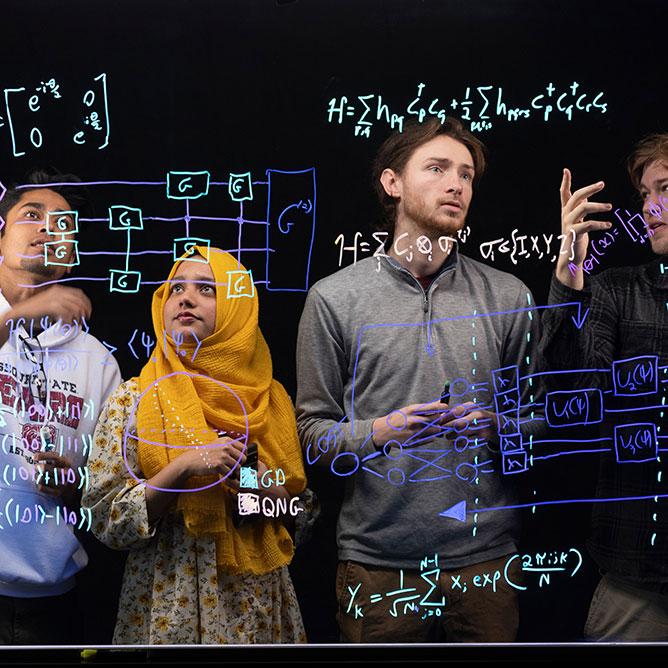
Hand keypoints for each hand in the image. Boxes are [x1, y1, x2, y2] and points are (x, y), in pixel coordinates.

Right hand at [12, 285, 91, 327]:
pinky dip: (68, 321)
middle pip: (79, 301)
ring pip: (74, 308)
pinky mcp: (50, 306)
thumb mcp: (52, 306)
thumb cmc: (35, 312)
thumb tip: (79, 313)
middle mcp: (57, 292)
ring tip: (73, 324)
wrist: (19, 314)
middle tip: (83, 320)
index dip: (87, 304)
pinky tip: (66, 324)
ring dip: (76, 318)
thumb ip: (64, 306)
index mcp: (59, 290)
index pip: (79, 294)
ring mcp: (54, 298)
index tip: (88, 313)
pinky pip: (66, 314)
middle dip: (84, 312)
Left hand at [33, 452, 77, 497]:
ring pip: (42, 478)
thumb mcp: (61, 461)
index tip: (33, 457)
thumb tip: (36, 456)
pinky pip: (41, 487)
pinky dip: (37, 483)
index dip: (43, 456)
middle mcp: (65, 473)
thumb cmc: (62, 469)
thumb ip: (51, 456)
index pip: (55, 457)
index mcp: (67, 463)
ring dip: (36, 475)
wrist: (72, 485)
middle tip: (35, 466)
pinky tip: (38, 481)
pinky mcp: (56, 492)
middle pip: (46, 469)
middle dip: (37, 467)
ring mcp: (61, 484)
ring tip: (37, 474)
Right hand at [177, 436, 246, 483]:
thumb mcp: (218, 444)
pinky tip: (223, 474)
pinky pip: (230, 473)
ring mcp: (222, 456)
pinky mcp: (218, 465)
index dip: (243, 456)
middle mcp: (226, 446)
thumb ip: (230, 446)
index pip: (244, 449)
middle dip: (239, 465)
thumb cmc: (206, 453)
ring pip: (237, 467)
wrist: (192, 461)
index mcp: (227, 440)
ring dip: (234, 472)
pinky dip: (228, 476)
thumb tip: (245, 452)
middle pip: (243, 459)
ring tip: (228, 472)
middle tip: (233, 468)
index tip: (239, 461)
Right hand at [372, 401, 446, 448]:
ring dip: (437, 427)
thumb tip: (439, 404)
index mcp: (412, 410)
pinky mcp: (415, 442)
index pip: (434, 407)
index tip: (446, 408)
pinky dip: (432, 435)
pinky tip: (426, 433)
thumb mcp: (408, 410)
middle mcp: (414, 421)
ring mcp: (415, 432)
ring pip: (436, 429)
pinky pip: (431, 439)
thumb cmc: (397, 419)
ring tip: (431, 426)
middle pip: (437, 419)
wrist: (383, 432)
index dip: (443, 407)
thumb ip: (423, 408)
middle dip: (440, 418)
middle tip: (438, 418)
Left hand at [441, 402, 498, 445]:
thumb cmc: (476, 416)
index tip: (439, 422)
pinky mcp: (482, 437)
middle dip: (447, 428)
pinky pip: (466, 442)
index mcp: (472, 407)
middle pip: (458, 424)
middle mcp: (477, 416)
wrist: (494, 425)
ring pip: (461, 434)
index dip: (445, 418)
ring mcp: (481, 427)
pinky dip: (458, 442)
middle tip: (441, 430)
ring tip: (449, 435)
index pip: (456, 412)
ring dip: (451, 436)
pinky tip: (456, 440)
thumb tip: (440, 417)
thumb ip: (455, 412)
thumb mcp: (468, 409)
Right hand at [556, 168, 611, 289]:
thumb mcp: (578, 221)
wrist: (570, 258)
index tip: (566, 170)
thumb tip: (586, 197)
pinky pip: (588, 224)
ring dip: (599, 206)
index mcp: (566, 211)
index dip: (565, 182)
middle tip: (602, 184)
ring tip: (610, 207)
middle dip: (589, 189)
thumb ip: (580, 209)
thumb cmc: (576, 237)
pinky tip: (608, 226)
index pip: (564, 194)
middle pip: (576, 196)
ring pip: (583, 208)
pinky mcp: (574, 233)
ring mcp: (569, 224)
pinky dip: (600, 224)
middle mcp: (565, 215)